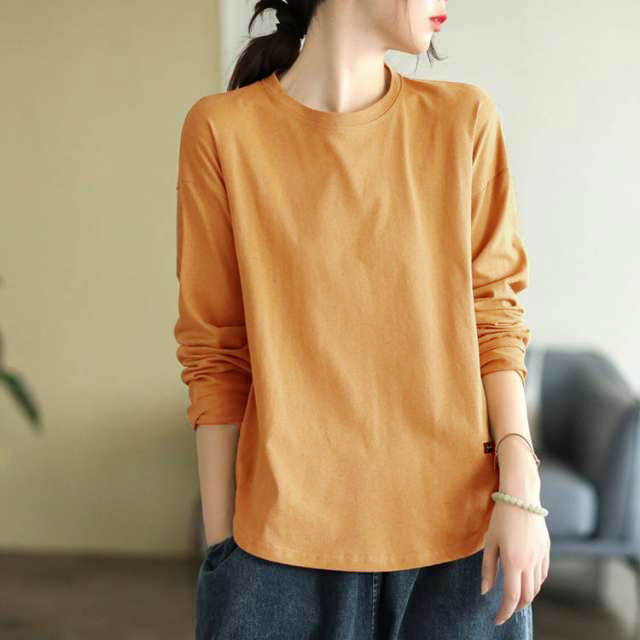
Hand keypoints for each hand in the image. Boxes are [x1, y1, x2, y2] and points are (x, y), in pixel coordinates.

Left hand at [480, 442, 550, 624]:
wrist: (521, 497)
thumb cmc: (501, 518)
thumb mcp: (490, 543)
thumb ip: (488, 569)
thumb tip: (485, 591)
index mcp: (514, 562)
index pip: (511, 596)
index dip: (504, 612)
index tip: (497, 619)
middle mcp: (530, 562)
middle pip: (526, 596)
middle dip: (515, 607)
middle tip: (505, 610)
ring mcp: (541, 556)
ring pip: (536, 587)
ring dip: (526, 596)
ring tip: (515, 598)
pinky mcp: (546, 550)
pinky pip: (543, 574)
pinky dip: (535, 584)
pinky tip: (527, 582)